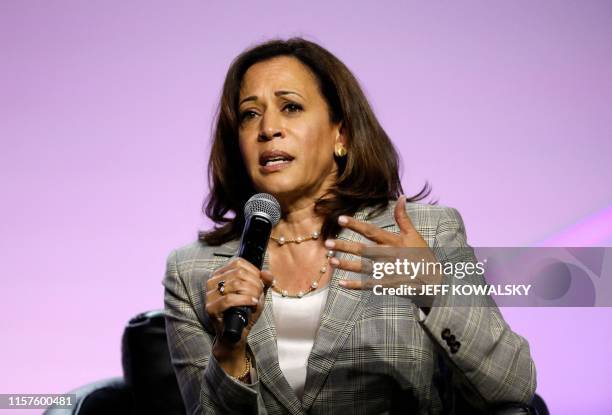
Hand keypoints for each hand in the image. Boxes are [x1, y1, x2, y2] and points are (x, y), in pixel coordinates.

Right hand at [205, 257, 273, 366]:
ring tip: (256, 300)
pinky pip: (229, 299)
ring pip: (235, 284)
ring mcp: (210, 295)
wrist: (236, 333)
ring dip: (252, 292)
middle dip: (255, 283)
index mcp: (221, 274)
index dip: (254, 272)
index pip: (238, 263)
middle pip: (239, 273)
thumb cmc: (245, 311)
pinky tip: (253, 304)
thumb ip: (264, 282)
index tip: (260, 283)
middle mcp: (213, 282)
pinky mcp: (210, 308)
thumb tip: (267, 273)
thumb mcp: (257, 293)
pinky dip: (245, 300)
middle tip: (259, 294)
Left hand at [325, 196, 442, 304]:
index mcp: (394, 241)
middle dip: (345, 246)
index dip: (356, 225)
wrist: (436, 280)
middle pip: (364, 250)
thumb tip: (401, 197)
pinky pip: (370, 285)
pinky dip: (356, 285)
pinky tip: (342, 283)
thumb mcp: (414, 234)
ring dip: (347, 265)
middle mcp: (390, 255)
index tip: (340, 219)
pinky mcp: (389, 284)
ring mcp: (389, 271)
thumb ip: (404, 217)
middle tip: (327, 243)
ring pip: (364, 267)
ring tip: (331, 261)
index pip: (372, 231)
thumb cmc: (423, 255)